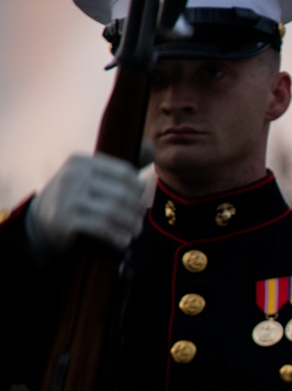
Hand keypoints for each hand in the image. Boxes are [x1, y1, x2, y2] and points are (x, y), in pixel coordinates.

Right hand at [26, 152, 145, 261]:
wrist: (40, 222)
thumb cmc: (75, 198)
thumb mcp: (91, 178)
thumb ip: (119, 168)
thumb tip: (152, 149)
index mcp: (81, 161)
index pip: (123, 172)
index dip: (138, 188)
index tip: (141, 199)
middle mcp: (73, 175)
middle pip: (122, 194)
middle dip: (136, 209)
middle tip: (140, 219)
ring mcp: (67, 197)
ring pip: (114, 212)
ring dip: (130, 225)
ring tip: (136, 231)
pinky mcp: (65, 219)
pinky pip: (102, 228)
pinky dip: (117, 237)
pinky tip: (123, 242)